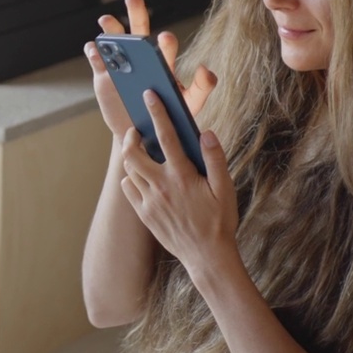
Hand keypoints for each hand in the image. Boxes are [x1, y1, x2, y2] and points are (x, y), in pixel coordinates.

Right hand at [84, 0, 217, 139]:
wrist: (140, 138)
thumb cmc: (167, 119)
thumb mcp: (189, 106)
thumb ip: (201, 88)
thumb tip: (207, 69)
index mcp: (163, 65)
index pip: (165, 48)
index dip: (165, 43)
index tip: (165, 38)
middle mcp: (142, 60)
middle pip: (139, 32)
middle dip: (137, 14)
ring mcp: (121, 67)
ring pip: (115, 42)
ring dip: (111, 29)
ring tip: (106, 21)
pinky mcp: (103, 76)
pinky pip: (97, 60)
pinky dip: (94, 52)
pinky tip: (93, 48)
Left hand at [118, 91, 238, 269]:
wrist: (207, 257)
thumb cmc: (220, 221)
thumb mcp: (225, 189)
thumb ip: (215, 159)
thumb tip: (206, 132)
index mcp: (182, 176)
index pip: (166, 136)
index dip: (157, 112)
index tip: (149, 95)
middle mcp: (161, 187)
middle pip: (133, 153)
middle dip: (131, 137)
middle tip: (137, 130)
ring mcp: (150, 202)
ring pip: (129, 170)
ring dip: (132, 157)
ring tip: (140, 150)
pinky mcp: (144, 214)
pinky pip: (128, 189)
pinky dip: (131, 177)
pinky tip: (141, 176)